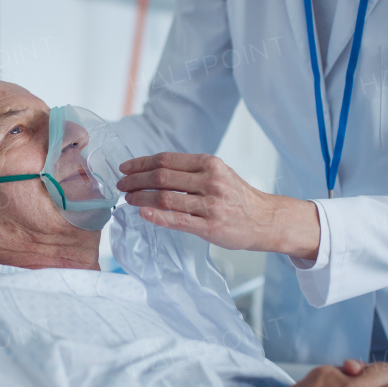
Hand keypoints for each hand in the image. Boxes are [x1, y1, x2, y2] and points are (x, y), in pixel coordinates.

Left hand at [117, 152, 319, 258]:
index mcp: (209, 164)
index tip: (125, 168)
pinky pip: (177, 220)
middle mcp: (210, 181)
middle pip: (162, 177)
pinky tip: (142, 213)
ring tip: (128, 199)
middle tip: (121, 185)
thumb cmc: (238, 197)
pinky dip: (156, 216)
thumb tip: (154, 170)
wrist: (266, 219)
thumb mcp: (218, 173)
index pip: (166, 159)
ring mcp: (211, 204)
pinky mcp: (210, 227)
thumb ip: (191, 171)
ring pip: (165, 198)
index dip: (141, 163)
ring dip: (141, 198)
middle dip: (135, 180)